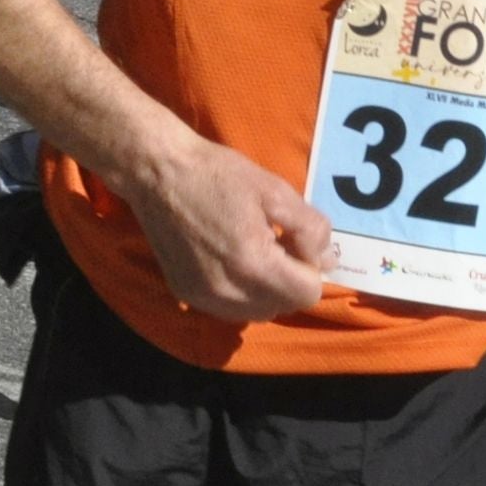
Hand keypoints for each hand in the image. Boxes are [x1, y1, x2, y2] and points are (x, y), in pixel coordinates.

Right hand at [115, 130, 331, 321]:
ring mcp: (204, 298)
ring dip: (267, 290)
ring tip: (253, 252)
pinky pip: (230, 308)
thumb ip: (310, 229)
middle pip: (284, 306)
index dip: (310, 268)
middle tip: (276, 242)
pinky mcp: (186, 295)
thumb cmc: (218, 174)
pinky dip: (242, 292)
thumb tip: (327, 261)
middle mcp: (228, 292)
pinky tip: (231, 260)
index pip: (307, 294)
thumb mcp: (275, 191)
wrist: (157, 173)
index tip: (294, 241)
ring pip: (258, 312)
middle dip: (290, 279)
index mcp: (254, 265)